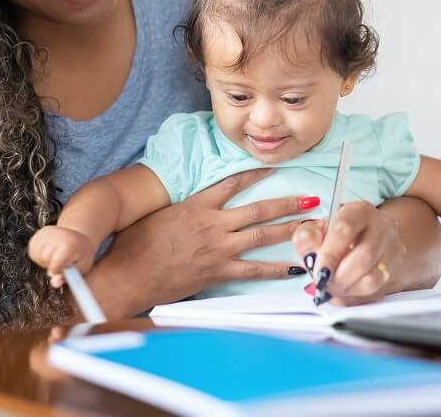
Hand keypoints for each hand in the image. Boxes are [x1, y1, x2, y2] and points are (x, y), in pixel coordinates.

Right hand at [27, 225, 96, 286]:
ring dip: (44, 260)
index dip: (58, 270)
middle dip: (52, 265)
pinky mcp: (39, 232)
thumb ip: (68, 277)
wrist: (79, 238)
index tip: (66, 267)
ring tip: (56, 256)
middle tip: (62, 260)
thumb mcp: (81, 267)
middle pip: (44, 259)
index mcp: (70, 244)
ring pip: (36, 255)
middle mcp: (57, 235)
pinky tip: (49, 252)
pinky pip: (32, 251)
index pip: (55, 265)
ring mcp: (47, 232)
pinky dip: (38, 255)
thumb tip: (55, 283)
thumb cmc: (81, 255)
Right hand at [86, 168, 315, 317]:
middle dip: (287, 203)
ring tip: (311, 225)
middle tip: (311, 198)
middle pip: (258, 209)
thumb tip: (194, 203)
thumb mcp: (159, 214)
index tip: (273, 168)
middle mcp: (212, 223)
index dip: (255, 174)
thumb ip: (182, 206)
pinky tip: (294, 268)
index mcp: (197, 205)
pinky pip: (253, 270)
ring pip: (261, 235)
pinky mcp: (217, 271)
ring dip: (290, 229)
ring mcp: (217, 248)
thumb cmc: (136, 245)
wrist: (129, 274)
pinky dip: (276, 269)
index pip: (232, 183)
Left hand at [291, 201, 407, 305]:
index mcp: (360, 211)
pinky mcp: (396, 272)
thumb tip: (309, 256)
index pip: (345, 229)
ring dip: (347, 289)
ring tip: (333, 288)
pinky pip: (375, 293)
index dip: (330, 254)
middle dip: (338, 277)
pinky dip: (355, 297)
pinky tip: (344, 292)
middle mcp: (382, 227)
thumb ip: (307, 238)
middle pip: (363, 257)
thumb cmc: (340, 235)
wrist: (371, 241)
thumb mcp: (319, 228)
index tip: (318, 271)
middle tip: (323, 283)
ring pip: (373, 278)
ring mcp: (393, 251)